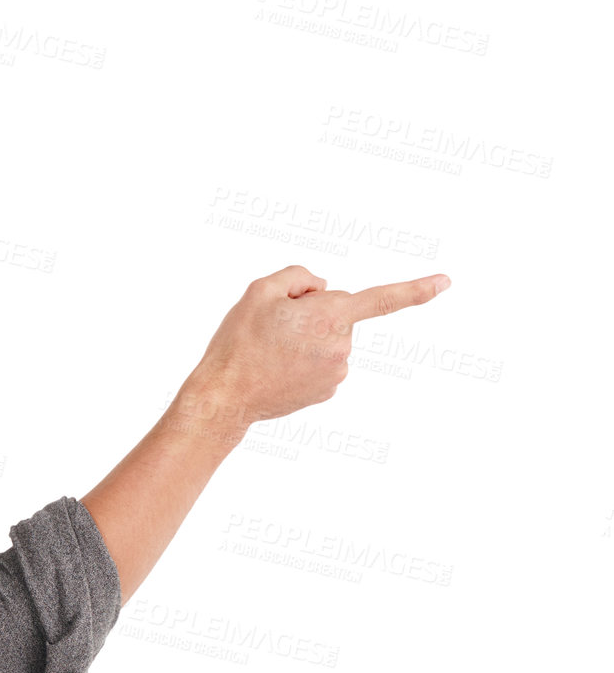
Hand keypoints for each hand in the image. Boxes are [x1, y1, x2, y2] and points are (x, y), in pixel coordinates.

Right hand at [191, 264, 450, 426]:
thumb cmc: (239, 341)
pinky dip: (304, 360)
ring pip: (328, 339)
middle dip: (311, 314)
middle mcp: (342, 346)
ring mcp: (337, 372)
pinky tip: (279, 368)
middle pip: (337, 315)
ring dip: (306, 339)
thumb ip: (300, 276)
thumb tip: (322, 291)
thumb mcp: (260, 290)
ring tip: (271, 351)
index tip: (446, 282)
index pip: (382, 299)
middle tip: (273, 328)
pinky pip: (323, 362)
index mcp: (331, 316)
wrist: (226, 396)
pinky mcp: (328, 390)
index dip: (417, 290)